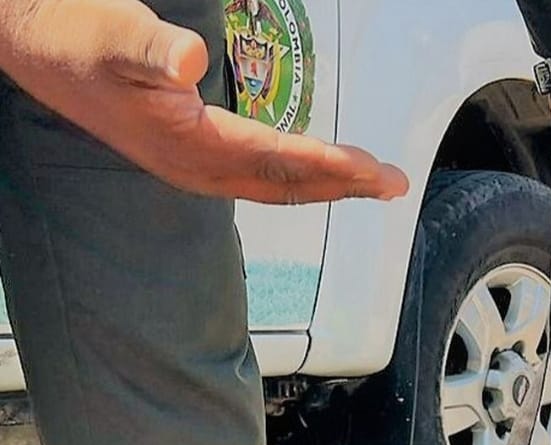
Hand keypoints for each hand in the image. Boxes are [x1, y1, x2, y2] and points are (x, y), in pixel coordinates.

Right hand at [0, 0, 408, 203]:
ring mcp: (195, 169)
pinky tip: (317, 174)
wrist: (36, 48)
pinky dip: (299, 178)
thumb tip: (188, 61)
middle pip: (287, 184)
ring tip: (372, 185)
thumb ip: (149, 49)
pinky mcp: (192, 158)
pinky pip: (259, 178)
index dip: (328, 165)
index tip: (374, 170)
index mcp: (188, 145)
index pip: (275, 160)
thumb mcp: (110, 32)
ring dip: (328, 187)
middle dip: (345, 185)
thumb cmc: (76, 37)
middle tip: (395, 184)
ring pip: (276, 186)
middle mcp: (198, 169)